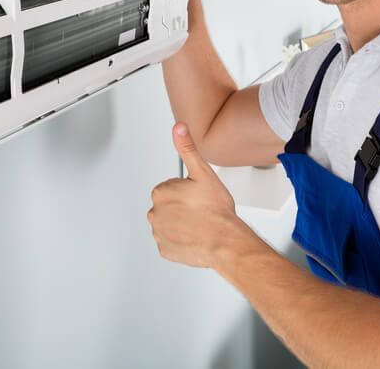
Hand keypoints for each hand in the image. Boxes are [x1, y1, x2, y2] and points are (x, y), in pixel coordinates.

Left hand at [147, 123, 246, 267]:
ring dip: (181, 224)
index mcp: (160, 192)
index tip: (198, 196)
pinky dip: (181, 240)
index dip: (187, 191)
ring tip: (200, 224)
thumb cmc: (216, 211)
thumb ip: (187, 148)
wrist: (224, 241)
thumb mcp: (203, 172)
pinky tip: (195, 237)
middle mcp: (155, 213)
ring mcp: (159, 233)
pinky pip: (170, 242)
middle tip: (201, 210)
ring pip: (169, 224)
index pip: (171, 188)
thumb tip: (178, 128)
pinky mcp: (165, 250)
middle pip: (168, 205)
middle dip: (182, 207)